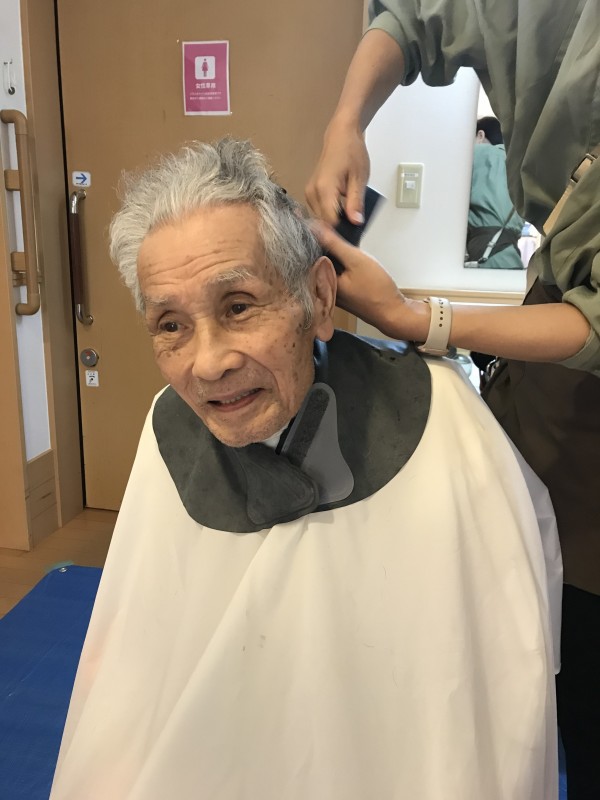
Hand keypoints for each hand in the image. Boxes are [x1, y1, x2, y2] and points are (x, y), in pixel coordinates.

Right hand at [306, 119, 369, 225]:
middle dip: (338, 229)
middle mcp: (312, 193)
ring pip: (320, 219)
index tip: (353, 238)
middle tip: (354, 233)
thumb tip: (356, 222)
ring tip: (349, 222)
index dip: (342, 232)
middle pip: (323, 223)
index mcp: (324, 189)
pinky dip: (330, 215)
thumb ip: (356, 202)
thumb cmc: (351, 152)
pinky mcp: (310, 193)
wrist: (340, 136)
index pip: (330, 222)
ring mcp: (309, 193)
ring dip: (334, 222)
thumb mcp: (359, 178)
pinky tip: (342, 215)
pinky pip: (319, 211)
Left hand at [310, 220, 412, 338]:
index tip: (306, 220)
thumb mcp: (356, 260)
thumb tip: (315, 227)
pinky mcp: (341, 291)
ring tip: (331, 234)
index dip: (308, 236)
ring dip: (329, 251)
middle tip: (320, 224)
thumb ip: (334, 243)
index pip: (308, 254)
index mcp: (320, 282)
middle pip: (316, 259)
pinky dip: (337, 261)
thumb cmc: (377, 289)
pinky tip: (344, 251)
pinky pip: (335, 271)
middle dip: (318, 242)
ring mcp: (332, 291)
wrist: (393, 312)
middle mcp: (322, 288)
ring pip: (326, 265)